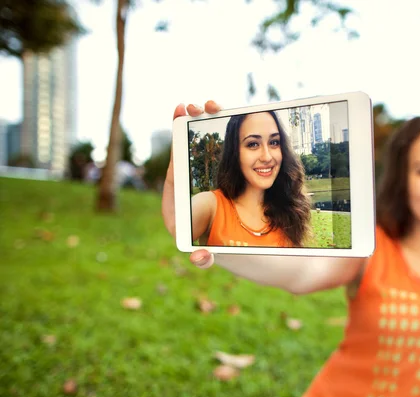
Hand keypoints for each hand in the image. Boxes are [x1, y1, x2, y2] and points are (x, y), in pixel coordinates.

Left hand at [162, 101, 221, 268]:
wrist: (236, 250)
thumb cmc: (218, 250)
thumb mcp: (211, 255)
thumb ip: (204, 259)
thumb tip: (201, 257)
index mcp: (176, 210)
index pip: (173, 176)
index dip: (176, 151)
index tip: (178, 128)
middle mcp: (184, 194)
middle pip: (182, 156)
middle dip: (185, 129)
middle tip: (189, 106)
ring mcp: (198, 184)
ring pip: (198, 149)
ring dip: (202, 126)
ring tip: (210, 104)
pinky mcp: (213, 181)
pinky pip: (215, 153)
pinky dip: (218, 134)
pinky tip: (223, 115)